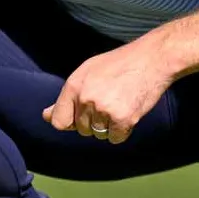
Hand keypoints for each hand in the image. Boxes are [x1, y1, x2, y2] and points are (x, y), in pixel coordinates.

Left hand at [43, 41, 173, 143]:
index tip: (79, 117)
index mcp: (74, 85)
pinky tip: (129, 112)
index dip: (69, 122)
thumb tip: (46, 116)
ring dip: (108, 126)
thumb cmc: (118, 64)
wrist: (152, 59)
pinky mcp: (123, 119)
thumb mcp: (87, 72)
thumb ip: (67, 96)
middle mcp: (86, 98)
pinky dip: (122, 131)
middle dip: (93, 121)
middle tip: (109, 101)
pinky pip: (115, 139)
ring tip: (120, 103)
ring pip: (98, 134)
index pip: (59, 121)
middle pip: (81, 130)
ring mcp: (104, 109)